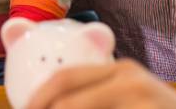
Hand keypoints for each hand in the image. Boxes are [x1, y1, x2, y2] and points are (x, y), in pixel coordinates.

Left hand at [28, 59, 175, 108]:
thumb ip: (102, 99)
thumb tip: (59, 106)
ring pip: (79, 105)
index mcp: (119, 70)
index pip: (65, 78)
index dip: (38, 97)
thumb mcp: (132, 100)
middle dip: (43, 106)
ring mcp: (137, 94)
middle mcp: (125, 76)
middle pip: (66, 90)